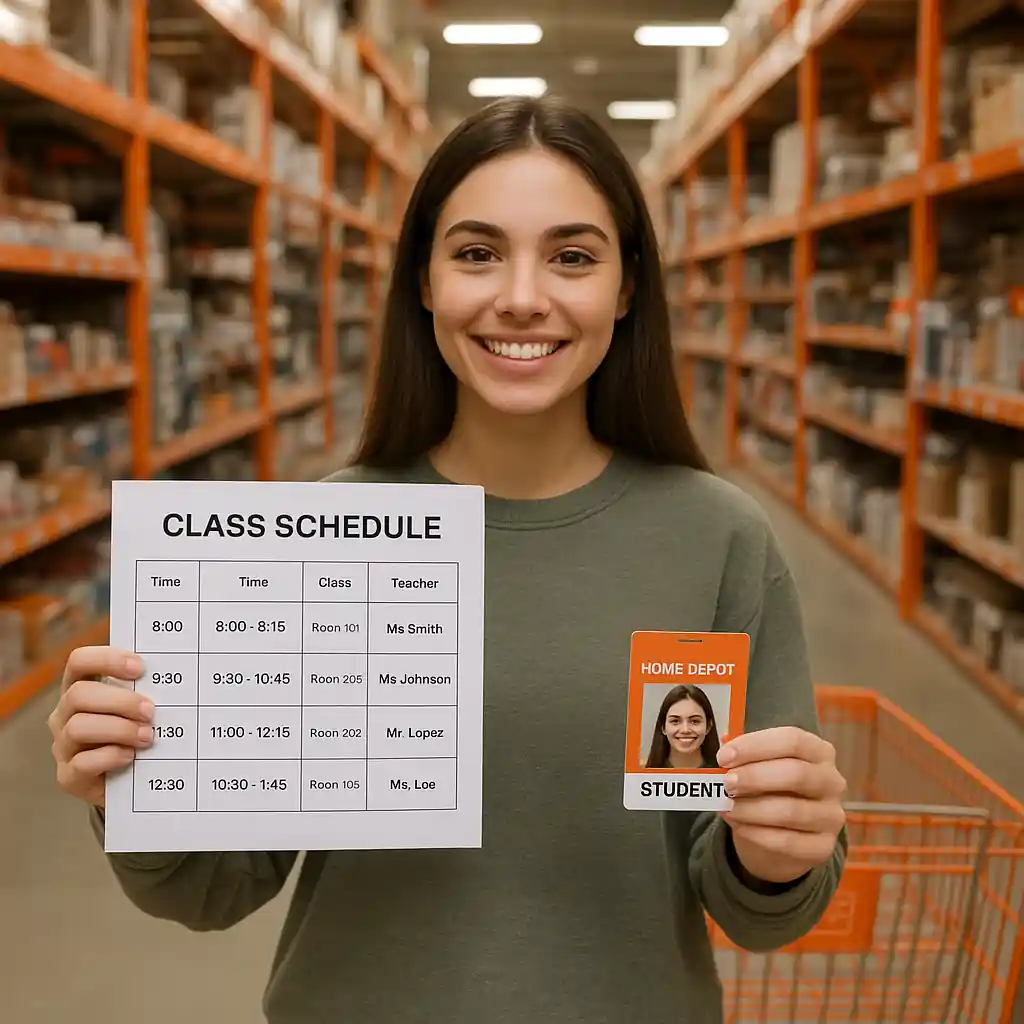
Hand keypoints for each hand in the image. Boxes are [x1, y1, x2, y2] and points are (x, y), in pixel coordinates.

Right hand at [48, 646, 153, 807]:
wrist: (131, 780)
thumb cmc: (137, 733)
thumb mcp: (139, 708)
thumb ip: (145, 690)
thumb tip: (173, 673)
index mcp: (81, 688)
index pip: (79, 662)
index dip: (106, 659)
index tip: (140, 667)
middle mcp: (65, 714)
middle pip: (79, 694)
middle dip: (120, 701)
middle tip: (150, 710)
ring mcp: (63, 746)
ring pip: (78, 728)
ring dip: (118, 729)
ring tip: (147, 736)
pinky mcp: (68, 776)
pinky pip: (82, 763)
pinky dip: (110, 757)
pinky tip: (131, 756)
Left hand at [718, 726, 845, 884]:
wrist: (784, 831)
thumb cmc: (771, 787)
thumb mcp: (761, 765)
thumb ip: (745, 756)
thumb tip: (725, 748)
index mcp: (819, 751)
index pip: (793, 741)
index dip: (755, 746)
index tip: (723, 757)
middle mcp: (832, 781)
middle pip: (796, 774)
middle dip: (754, 777)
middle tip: (725, 783)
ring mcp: (831, 816)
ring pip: (791, 811)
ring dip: (751, 809)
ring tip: (726, 807)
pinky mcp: (823, 847)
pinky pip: (787, 841)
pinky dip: (756, 833)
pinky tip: (737, 825)